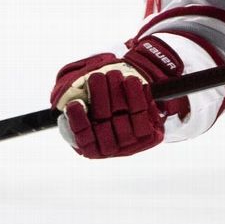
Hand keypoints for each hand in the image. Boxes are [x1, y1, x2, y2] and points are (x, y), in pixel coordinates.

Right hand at [49, 38, 188, 158]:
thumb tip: (75, 104)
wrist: (128, 113)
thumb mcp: (81, 112)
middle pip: (103, 123)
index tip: (74, 103)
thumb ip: (75, 110)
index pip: (83, 137)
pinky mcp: (150, 134)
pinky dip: (137, 95)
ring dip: (117, 91)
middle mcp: (111, 149)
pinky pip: (143, 113)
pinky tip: (130, 81)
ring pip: (123, 116)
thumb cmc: (96, 110)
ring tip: (111, 74)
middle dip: (99, 96)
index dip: (78, 120)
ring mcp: (132, 143)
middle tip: (95, 77)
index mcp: (91, 148)